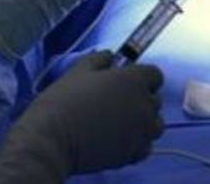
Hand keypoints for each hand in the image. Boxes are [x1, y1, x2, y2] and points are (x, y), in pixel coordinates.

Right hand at [0, 52, 164, 176]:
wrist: (53, 138)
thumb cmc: (64, 99)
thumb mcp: (79, 71)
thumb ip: (99, 60)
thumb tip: (110, 56)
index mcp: (133, 81)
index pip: (155, 75)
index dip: (142, 77)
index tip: (126, 81)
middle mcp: (144, 105)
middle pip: (155, 100)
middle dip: (141, 99)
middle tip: (117, 102)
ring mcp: (141, 132)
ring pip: (154, 125)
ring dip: (144, 122)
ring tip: (121, 123)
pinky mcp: (133, 153)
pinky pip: (146, 146)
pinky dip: (138, 142)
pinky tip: (119, 140)